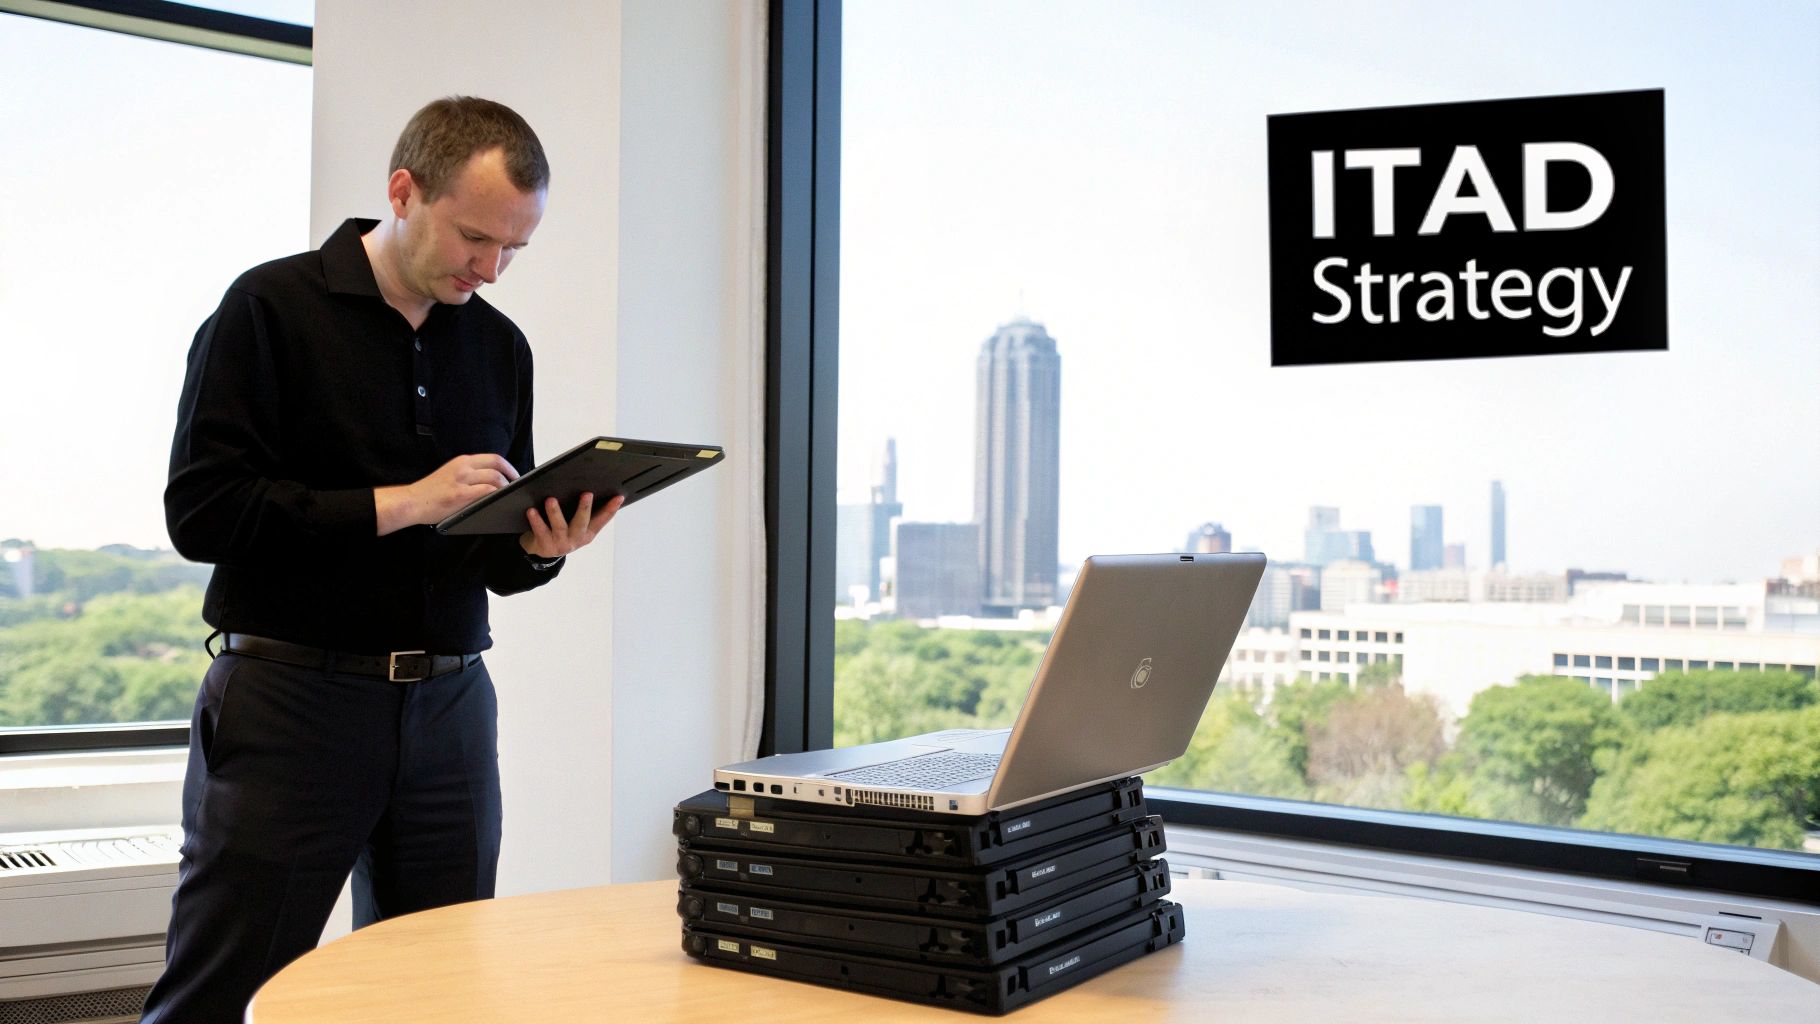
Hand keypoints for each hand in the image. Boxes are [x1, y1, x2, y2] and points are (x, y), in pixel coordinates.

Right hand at [376, 454, 517, 534]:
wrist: (412, 501)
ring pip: (494, 478)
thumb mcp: (451, 475)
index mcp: (462, 461)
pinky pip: (486, 491)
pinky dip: (496, 494)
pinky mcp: (460, 494)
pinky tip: (498, 501)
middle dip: (511, 477)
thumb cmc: (431, 492)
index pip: (493, 458)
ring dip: (505, 487)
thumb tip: (492, 480)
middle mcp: (463, 467)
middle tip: (516, 487)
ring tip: (508, 496)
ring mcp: (461, 480)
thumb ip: (468, 474)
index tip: (515, 476)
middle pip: (497, 465)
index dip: (508, 467)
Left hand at [520, 492, 624, 558]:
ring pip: (559, 527)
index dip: (612, 508)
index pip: (603, 519)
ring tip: (551, 500)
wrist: (542, 550)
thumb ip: (584, 511)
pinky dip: (536, 521)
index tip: (619, 497)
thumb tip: (589, 487)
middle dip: (585, 508)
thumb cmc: (561, 530)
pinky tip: (532, 510)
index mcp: (588, 532)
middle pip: (582, 522)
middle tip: (587, 494)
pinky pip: (540, 531)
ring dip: (555, 513)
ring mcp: (561, 543)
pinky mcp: (545, 545)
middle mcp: (577, 538)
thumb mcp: (576, 524)